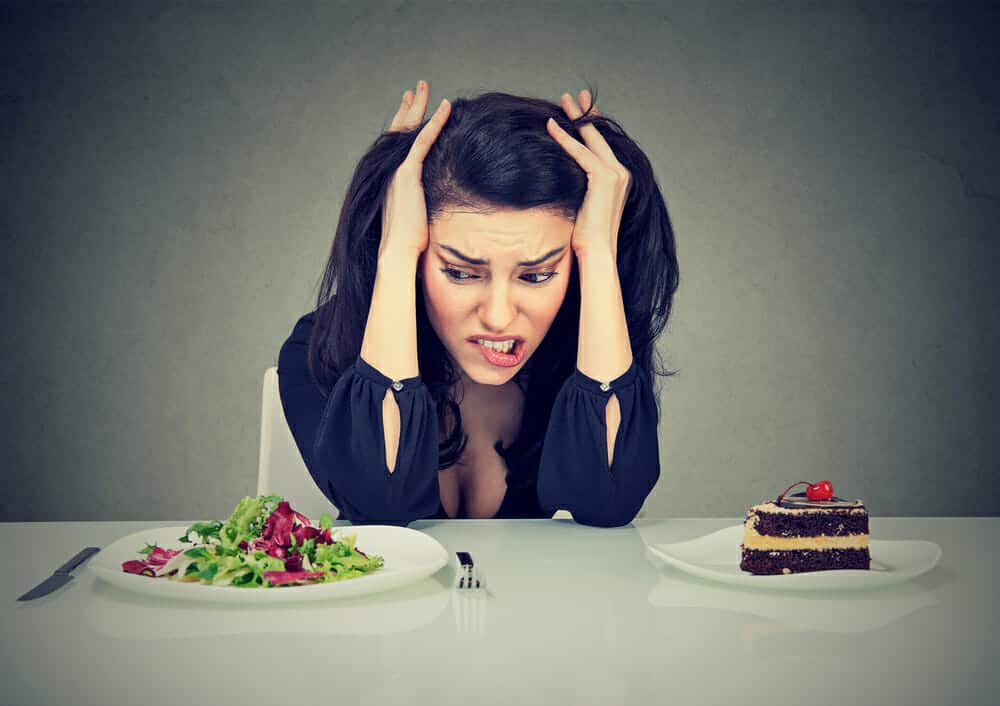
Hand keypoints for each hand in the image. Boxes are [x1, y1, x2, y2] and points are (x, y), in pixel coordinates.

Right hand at [379, 80, 450, 259]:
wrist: (397, 252)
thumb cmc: (407, 244)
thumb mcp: (415, 219)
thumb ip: (421, 206)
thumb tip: (433, 212)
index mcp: (392, 179)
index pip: (398, 146)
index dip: (404, 125)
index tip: (409, 107)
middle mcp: (390, 170)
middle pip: (399, 131)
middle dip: (408, 108)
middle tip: (416, 88)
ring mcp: (398, 171)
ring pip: (408, 130)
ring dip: (418, 106)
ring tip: (423, 86)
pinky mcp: (408, 174)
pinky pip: (423, 141)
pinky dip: (435, 123)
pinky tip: (445, 108)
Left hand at [546, 90, 630, 260]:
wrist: (597, 251)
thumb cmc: (586, 235)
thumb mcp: (583, 203)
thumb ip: (579, 185)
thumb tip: (562, 176)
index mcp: (619, 178)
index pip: (602, 145)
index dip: (592, 125)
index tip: (581, 110)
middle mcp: (620, 172)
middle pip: (600, 135)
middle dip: (586, 113)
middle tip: (574, 96)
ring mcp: (615, 174)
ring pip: (591, 138)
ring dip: (576, 118)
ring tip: (563, 100)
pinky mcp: (604, 178)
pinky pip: (580, 152)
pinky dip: (565, 138)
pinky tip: (552, 126)